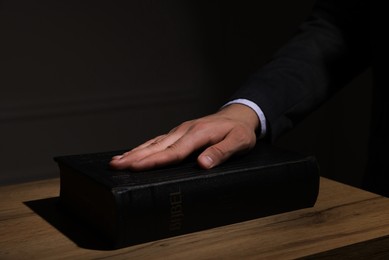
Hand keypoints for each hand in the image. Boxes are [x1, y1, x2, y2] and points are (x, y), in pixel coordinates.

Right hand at [109, 104, 258, 169]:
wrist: (238, 115)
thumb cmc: (239, 132)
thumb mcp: (238, 142)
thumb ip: (221, 152)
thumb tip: (202, 164)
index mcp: (198, 134)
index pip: (173, 151)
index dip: (153, 161)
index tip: (135, 167)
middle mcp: (184, 131)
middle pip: (157, 146)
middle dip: (135, 157)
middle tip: (115, 166)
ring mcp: (180, 131)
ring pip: (154, 143)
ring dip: (135, 153)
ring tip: (116, 162)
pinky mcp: (179, 133)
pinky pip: (158, 141)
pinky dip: (143, 148)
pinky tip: (133, 153)